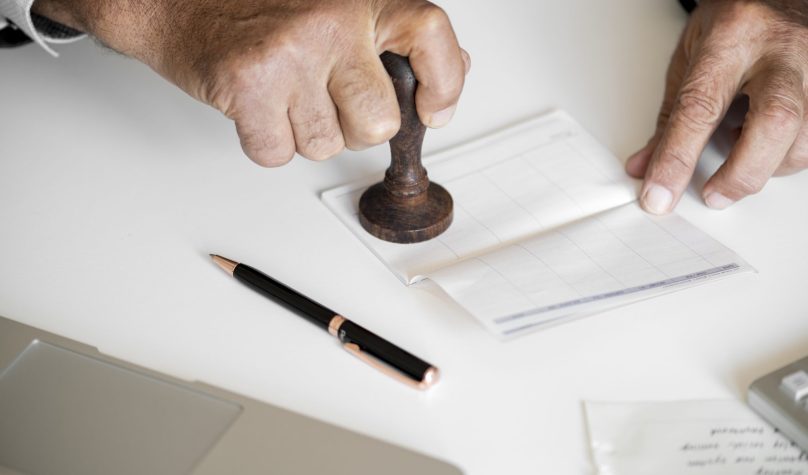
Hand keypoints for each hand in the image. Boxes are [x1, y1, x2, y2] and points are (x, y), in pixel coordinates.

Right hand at [32, 0, 469, 166]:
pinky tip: (253, 106)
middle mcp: (332, 21)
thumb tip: (451, 75)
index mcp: (359, 0)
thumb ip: (391, 40)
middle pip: (378, 122)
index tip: (433, 111)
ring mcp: (291, 53)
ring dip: (303, 134)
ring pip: (326, 146)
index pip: (430, 36)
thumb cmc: (256, 8)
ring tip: (280, 94)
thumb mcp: (334, 9)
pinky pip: (279, 154)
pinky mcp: (250, 86)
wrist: (174, 0)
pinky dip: (265, 143)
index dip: (445, 84)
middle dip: (353, 129)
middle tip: (324, 101)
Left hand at [626, 0, 807, 212]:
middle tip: (713, 195)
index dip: (677, 158)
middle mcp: (784, 47)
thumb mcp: (690, 54)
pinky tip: (768, 144)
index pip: (700, 106)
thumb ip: (670, 114)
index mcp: (734, 35)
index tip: (659, 194)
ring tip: (742, 159)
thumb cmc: (736, 18)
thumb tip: (645, 167)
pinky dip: (788, 154)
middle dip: (742, 173)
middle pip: (775, 121)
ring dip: (767, 166)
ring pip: (804, 137)